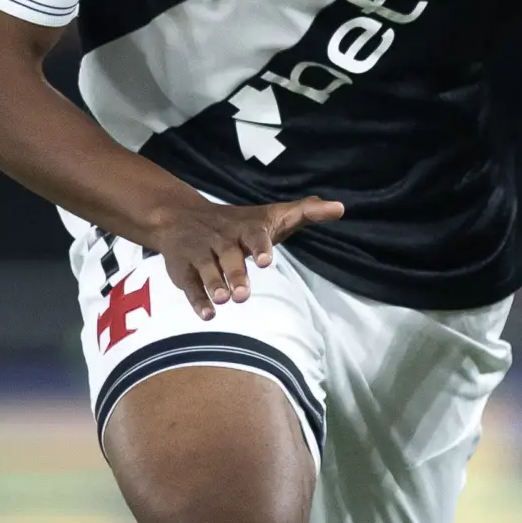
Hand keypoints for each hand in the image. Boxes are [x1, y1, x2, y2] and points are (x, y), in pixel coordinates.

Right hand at [149, 195, 343, 318]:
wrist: (180, 215)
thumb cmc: (239, 222)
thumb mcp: (271, 215)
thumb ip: (305, 212)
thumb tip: (341, 208)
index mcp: (245, 227)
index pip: (254, 235)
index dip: (260, 247)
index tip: (267, 261)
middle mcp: (221, 239)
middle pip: (228, 256)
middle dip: (235, 274)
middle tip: (243, 295)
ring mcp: (199, 253)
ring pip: (206, 269)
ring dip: (215, 285)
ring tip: (225, 300)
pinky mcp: (182, 269)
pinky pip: (188, 285)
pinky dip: (197, 300)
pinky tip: (208, 315)